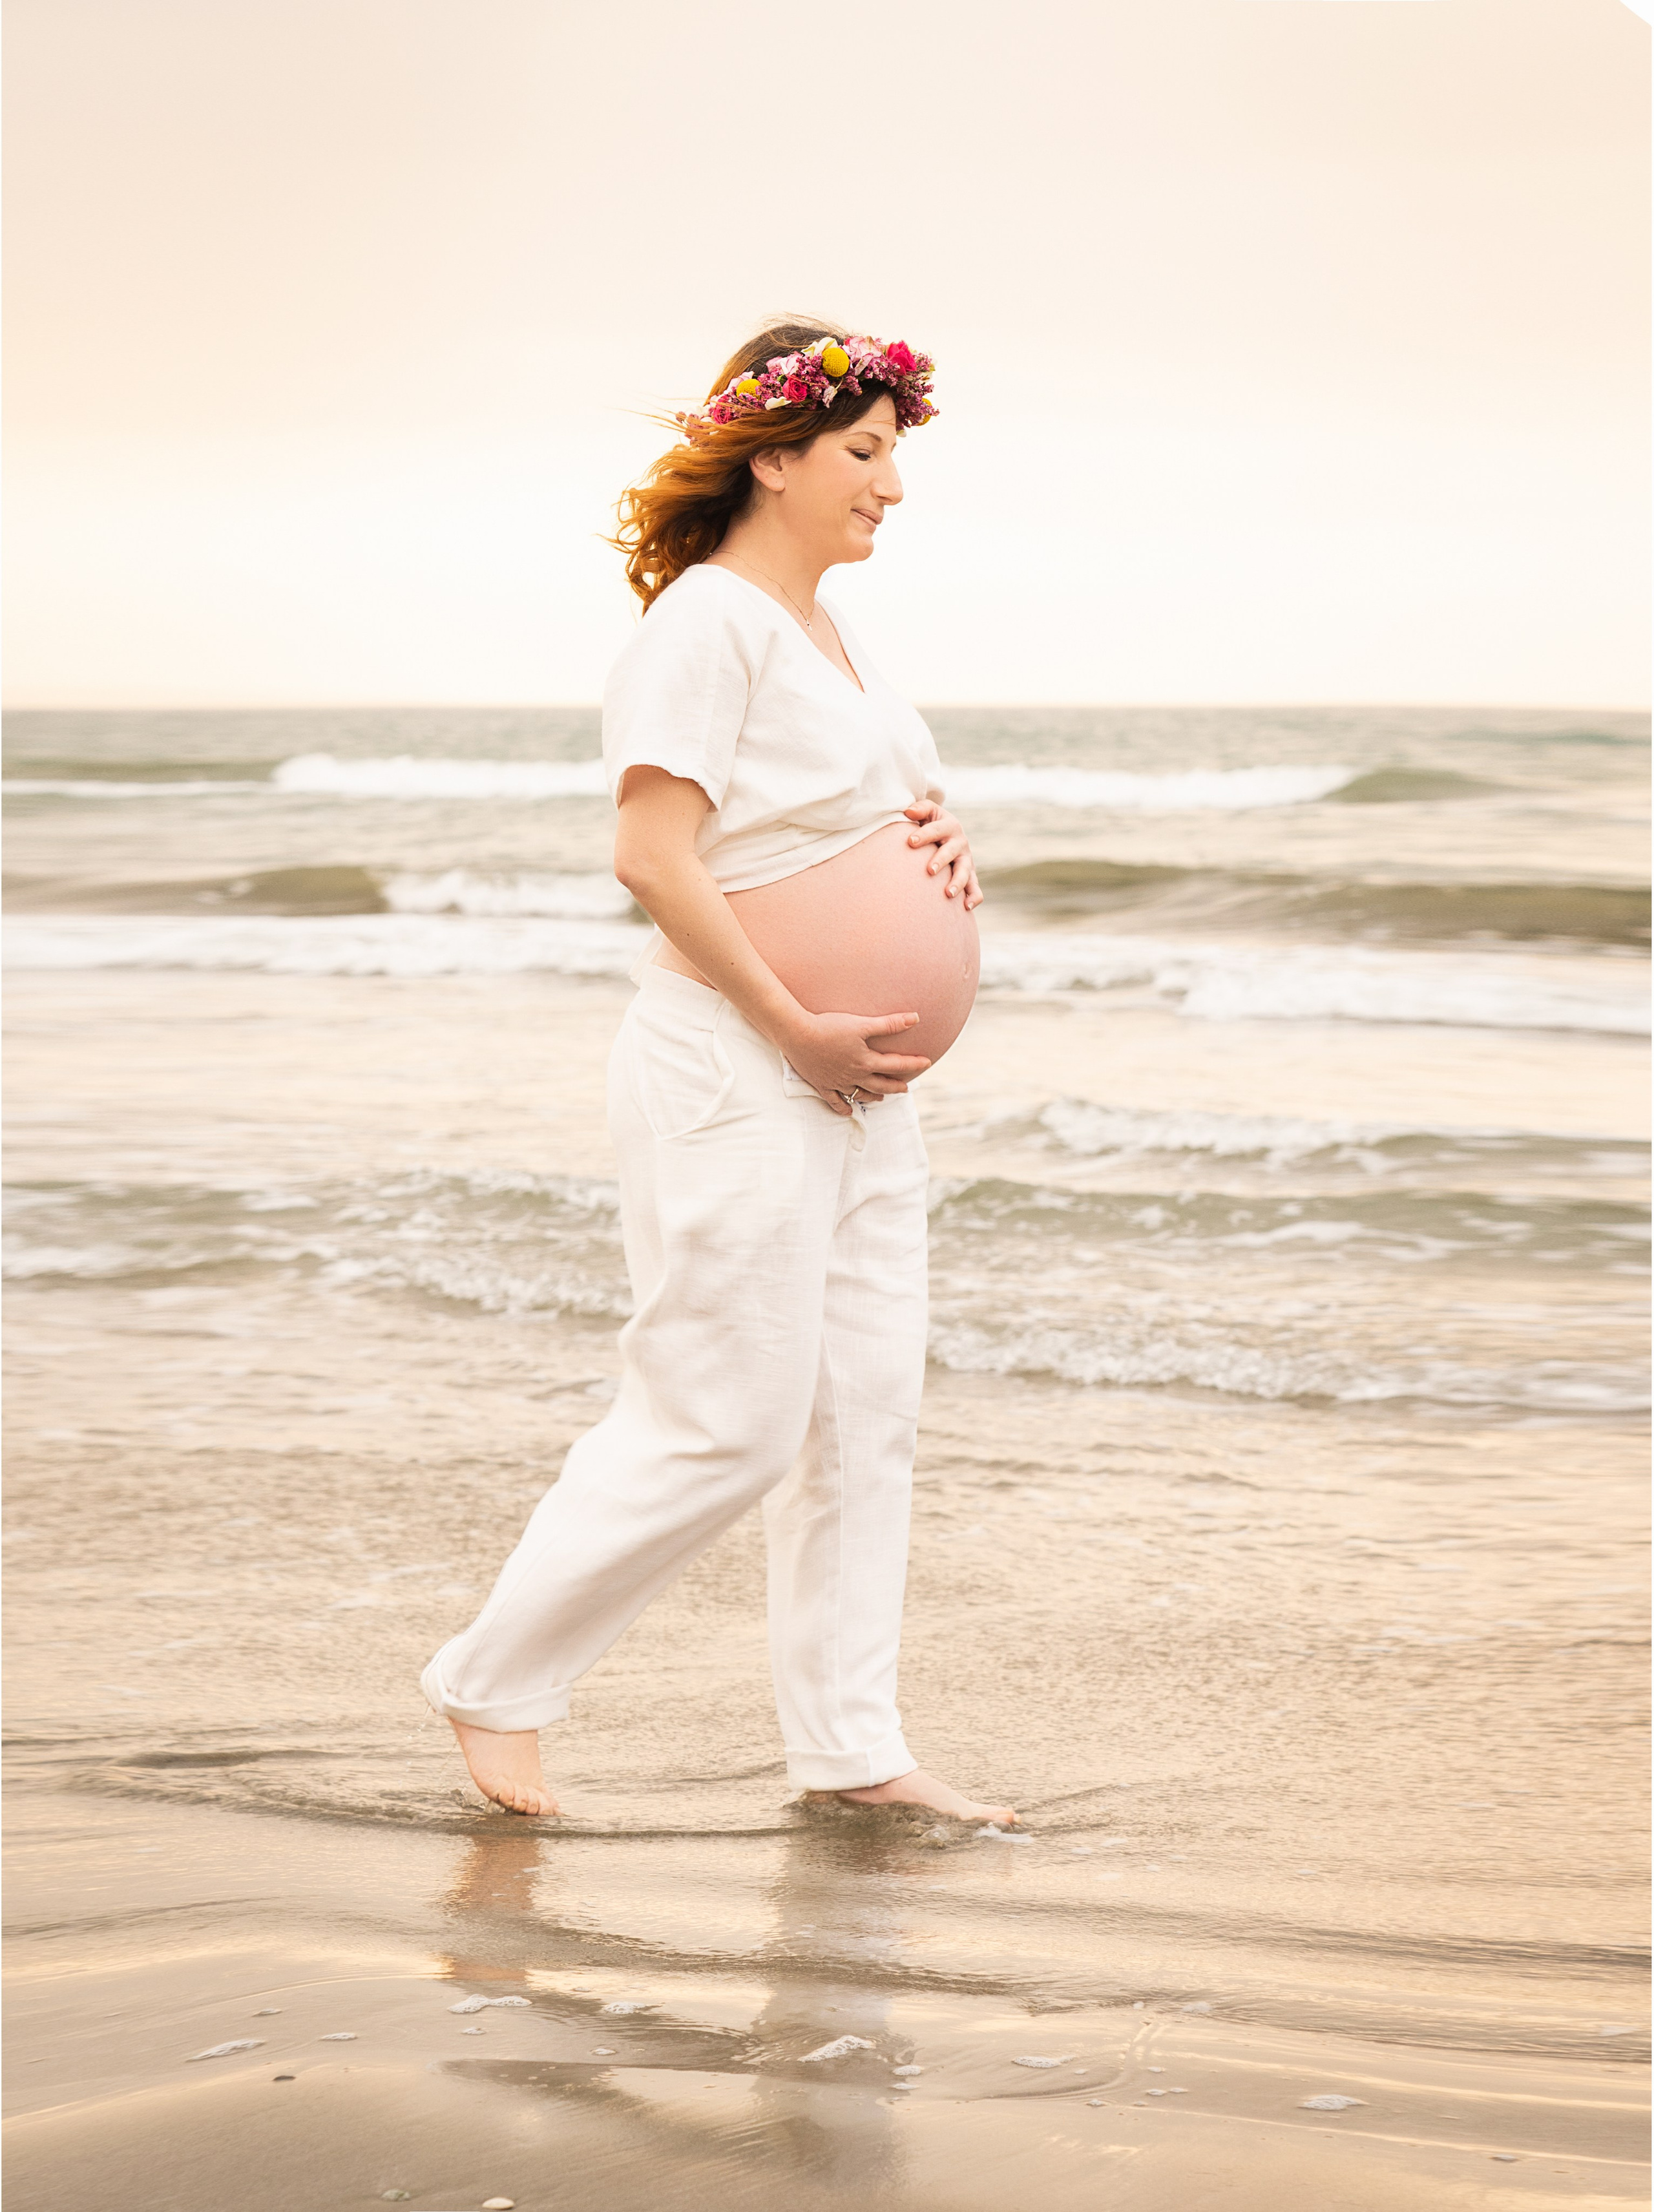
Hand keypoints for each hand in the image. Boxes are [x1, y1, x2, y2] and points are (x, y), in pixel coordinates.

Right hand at [782, 1010, 931, 1116]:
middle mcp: (854, 1076)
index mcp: (866, 1061)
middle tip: (906, 1088)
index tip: (927, 1062)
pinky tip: (848, 1111)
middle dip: (896, 1086)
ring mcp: (837, 1083)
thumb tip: (916, 1019)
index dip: (913, 1063)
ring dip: (873, 1096)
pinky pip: (835, 1101)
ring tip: (882, 1097)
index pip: (896, 1064)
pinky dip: (843, 1107)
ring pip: (860, 1094)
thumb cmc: (829, 1027)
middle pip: (880, 1084)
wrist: (797, 1035)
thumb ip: (889, 1024)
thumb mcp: (862, 1024)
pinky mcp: (821, 1084)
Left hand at [904, 803, 982, 908]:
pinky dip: (974, 897)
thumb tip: (909, 812)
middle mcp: (960, 843)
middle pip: (952, 852)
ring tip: (948, 894)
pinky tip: (966, 907)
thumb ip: (920, 809)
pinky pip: (975, 888)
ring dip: (958, 883)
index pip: (936, 830)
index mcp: (949, 825)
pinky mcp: (970, 875)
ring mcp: (966, 860)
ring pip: (965, 872)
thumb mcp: (928, 812)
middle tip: (929, 870)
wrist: (948, 834)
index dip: (924, 835)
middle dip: (941, 860)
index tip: (910, 842)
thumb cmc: (932, 823)